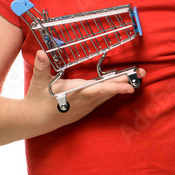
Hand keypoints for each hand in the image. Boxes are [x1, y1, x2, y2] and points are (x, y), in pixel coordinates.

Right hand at [23, 50, 144, 132]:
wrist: (33, 121)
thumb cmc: (36, 100)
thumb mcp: (37, 83)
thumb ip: (41, 67)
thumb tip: (41, 53)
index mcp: (75, 93)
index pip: (99, 90)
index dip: (115, 88)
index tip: (129, 87)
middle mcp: (84, 101)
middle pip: (108, 91)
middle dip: (126, 82)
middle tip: (142, 73)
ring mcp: (86, 106)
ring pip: (107, 95)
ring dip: (121, 86)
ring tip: (136, 77)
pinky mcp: (85, 109)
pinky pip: (102, 99)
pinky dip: (112, 92)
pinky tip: (121, 86)